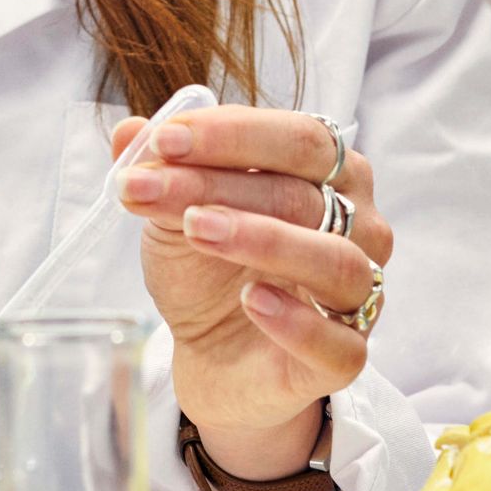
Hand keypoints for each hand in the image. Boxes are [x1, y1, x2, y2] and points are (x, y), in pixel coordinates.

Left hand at [113, 107, 391, 466]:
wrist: (214, 357)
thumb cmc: (210, 272)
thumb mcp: (175, 215)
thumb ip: (162, 171)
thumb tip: (130, 133)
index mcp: (332, 176)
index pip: (299, 140)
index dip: (232, 134)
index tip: (164, 139)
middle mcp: (360, 228)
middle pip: (308, 194)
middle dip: (222, 183)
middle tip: (151, 185)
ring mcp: (358, 295)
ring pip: (334, 261)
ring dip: (264, 240)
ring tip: (197, 230)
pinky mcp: (344, 357)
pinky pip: (337, 342)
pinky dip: (296, 321)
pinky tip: (250, 300)